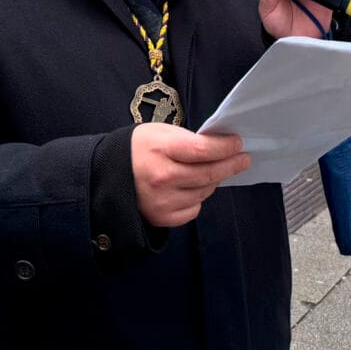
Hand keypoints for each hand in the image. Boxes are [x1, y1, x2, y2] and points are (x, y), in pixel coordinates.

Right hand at [131, 124, 249, 227]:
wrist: (107, 175)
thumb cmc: (138, 149)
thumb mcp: (160, 132)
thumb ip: (188, 139)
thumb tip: (220, 146)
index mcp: (160, 150)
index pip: (202, 150)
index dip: (225, 147)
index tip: (237, 143)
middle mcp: (162, 177)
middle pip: (208, 173)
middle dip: (230, 165)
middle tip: (243, 159)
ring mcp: (162, 200)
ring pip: (204, 191)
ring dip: (214, 180)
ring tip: (214, 170)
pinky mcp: (162, 217)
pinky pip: (194, 208)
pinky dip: (198, 197)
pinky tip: (193, 187)